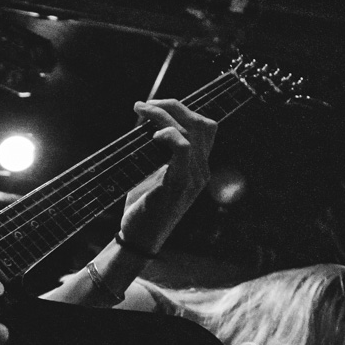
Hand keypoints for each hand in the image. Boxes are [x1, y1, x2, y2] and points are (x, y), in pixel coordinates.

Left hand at [118, 99, 217, 253]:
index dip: (183, 109)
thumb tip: (146, 120)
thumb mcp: (152, 172)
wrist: (138, 239)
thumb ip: (157, 150)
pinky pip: (182, 149)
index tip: (154, 105)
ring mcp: (193, 179)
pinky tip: (152, 136)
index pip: (205, 128)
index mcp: (198, 167)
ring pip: (189, 132)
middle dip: (173, 106)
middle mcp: (201, 171)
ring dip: (163, 115)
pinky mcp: (178, 185)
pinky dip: (168, 135)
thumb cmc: (143, 206)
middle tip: (145, 105)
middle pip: (201, 124)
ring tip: (141, 111)